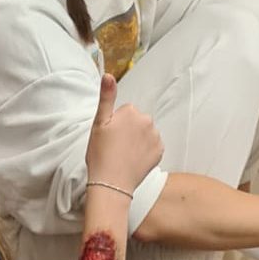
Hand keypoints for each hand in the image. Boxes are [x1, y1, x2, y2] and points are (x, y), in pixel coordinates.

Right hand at [85, 73, 162, 193]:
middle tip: (115, 146)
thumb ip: (106, 97)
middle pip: (137, 121)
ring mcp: (155, 137)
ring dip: (137, 140)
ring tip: (123, 154)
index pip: (125, 112)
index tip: (109, 136)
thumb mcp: (98, 124)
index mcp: (131, 112)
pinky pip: (152, 146)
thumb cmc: (101, 154)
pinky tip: (133, 160)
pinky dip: (145, 151)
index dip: (114, 124)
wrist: (111, 183)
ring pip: (145, 134)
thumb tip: (108, 75)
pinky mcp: (160, 151)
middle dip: (128, 130)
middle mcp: (147, 121)